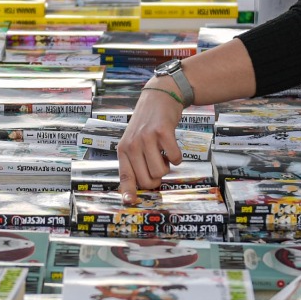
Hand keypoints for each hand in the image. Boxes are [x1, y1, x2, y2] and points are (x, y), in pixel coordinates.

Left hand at [115, 80, 184, 200]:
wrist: (159, 97)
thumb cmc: (147, 124)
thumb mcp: (134, 141)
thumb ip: (135, 162)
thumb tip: (138, 188)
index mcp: (123, 150)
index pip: (125, 176)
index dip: (129, 191)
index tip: (130, 202)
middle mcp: (132, 145)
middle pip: (147, 180)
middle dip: (157, 178)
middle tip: (158, 164)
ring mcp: (147, 138)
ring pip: (161, 172)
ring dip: (167, 167)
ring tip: (163, 153)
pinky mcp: (163, 132)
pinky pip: (175, 159)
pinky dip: (177, 157)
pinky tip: (171, 146)